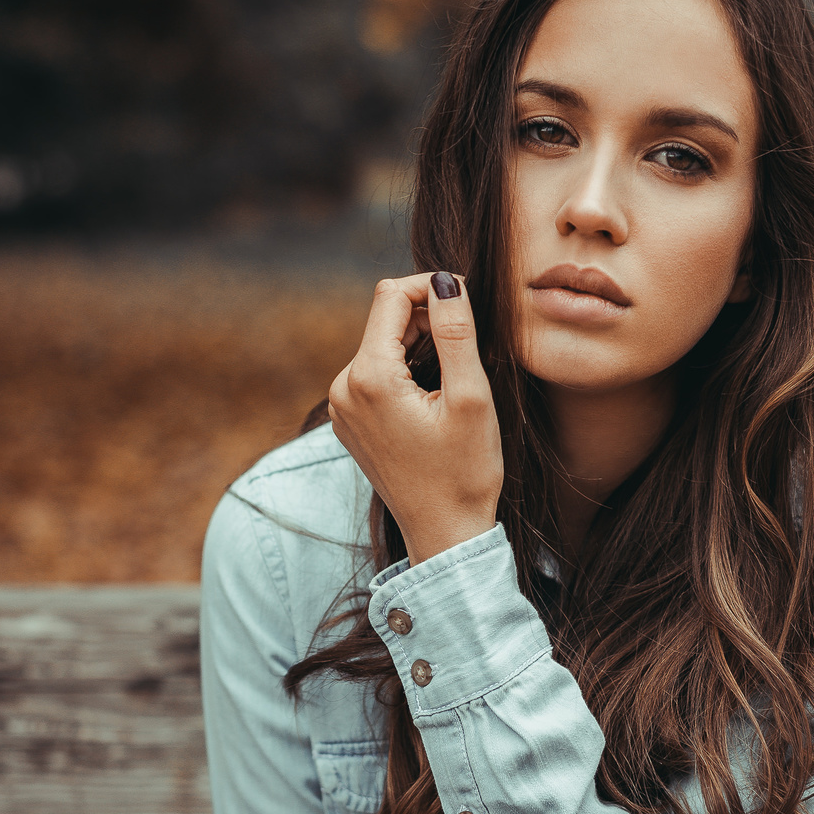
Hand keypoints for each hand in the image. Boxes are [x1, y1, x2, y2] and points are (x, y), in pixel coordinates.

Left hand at [328, 272, 503, 564]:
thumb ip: (456, 331)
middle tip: (471, 345)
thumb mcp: (471, 397)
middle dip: (428, 318)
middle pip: (385, 319)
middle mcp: (342, 388)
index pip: (391, 296)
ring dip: (420, 344)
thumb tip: (446, 280)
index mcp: (368, 378)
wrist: (445, 533)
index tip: (469, 302)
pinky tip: (436, 395)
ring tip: (457, 375)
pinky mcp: (350, 420)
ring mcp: (341, 406)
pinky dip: (407, 368)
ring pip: (382, 344)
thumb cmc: (464, 473)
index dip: (432, 287)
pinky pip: (376, 372)